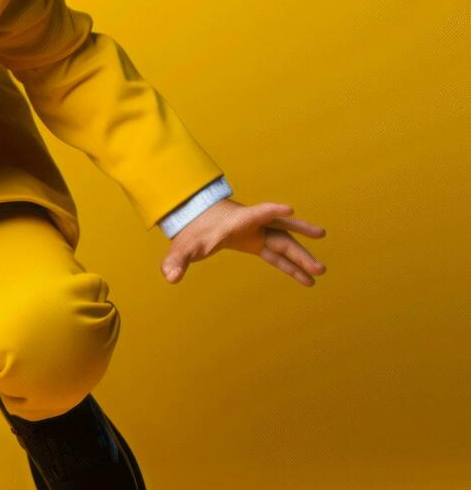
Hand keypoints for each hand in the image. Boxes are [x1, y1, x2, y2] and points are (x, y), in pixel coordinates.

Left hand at [160, 198, 325, 285]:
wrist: (195, 220)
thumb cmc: (192, 231)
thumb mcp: (183, 247)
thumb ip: (176, 261)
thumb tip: (169, 277)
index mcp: (235, 222)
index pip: (255, 214)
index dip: (270, 211)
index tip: (287, 209)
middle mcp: (252, 225)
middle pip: (280, 234)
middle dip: (298, 248)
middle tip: (318, 265)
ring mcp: (257, 233)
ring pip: (284, 244)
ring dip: (301, 257)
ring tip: (320, 271)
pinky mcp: (257, 243)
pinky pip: (278, 254)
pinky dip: (291, 266)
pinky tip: (307, 280)